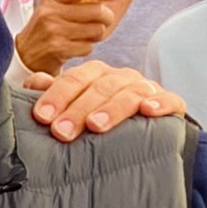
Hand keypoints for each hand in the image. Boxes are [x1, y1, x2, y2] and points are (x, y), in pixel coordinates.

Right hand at [13, 0, 118, 75]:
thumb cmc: (46, 28)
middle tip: (106, 20)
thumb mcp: (52, 7)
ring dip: (98, 34)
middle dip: (107, 17)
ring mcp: (54, 32)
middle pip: (95, 11)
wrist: (25, 54)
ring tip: (90, 34)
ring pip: (96, 30)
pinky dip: (87, 48)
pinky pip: (88, 47)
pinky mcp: (58, 49)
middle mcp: (50, 13)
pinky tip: (78, 46)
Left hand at [21, 63, 184, 141]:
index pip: (73, 80)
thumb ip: (54, 95)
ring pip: (129, 93)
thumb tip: (34, 83)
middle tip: (62, 131)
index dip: (56, 97)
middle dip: (78, 109)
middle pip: (98, 87)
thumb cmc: (101, 118)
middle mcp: (120, 77)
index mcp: (95, 75)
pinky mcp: (171, 103)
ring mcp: (146, 89)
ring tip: (96, 126)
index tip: (42, 117)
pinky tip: (148, 111)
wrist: (146, 132)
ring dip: (112, 109)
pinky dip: (159, 103)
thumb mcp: (75, 108)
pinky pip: (169, 100)